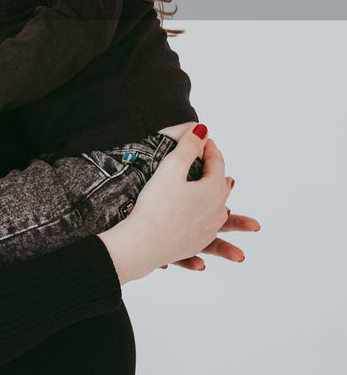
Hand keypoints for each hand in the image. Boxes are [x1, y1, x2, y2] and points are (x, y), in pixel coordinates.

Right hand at [98, 127, 241, 283]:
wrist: (143, 244)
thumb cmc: (155, 205)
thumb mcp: (172, 168)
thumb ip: (188, 147)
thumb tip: (202, 131)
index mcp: (214, 190)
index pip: (215, 163)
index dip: (208, 147)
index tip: (202, 137)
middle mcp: (217, 211)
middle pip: (221, 186)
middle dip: (217, 170)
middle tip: (212, 159)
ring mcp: (207, 230)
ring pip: (220, 212)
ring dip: (224, 203)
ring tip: (231, 207)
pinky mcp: (195, 243)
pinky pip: (206, 232)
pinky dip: (208, 228)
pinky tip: (210, 231)